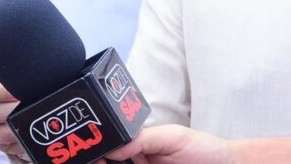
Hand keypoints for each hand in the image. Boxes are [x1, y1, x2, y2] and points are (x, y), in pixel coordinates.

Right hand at [104, 125, 234, 163]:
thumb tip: (114, 146)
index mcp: (138, 146)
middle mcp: (137, 162)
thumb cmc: (206, 151)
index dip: (98, 149)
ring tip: (106, 163)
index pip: (110, 146)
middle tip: (100, 162)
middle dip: (99, 161)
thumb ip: (143, 138)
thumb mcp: (173, 137)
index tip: (92, 153)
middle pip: (109, 162)